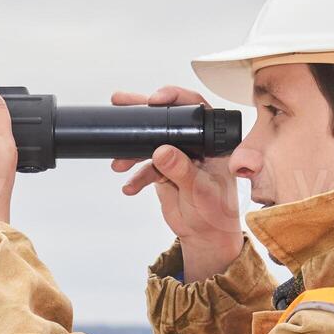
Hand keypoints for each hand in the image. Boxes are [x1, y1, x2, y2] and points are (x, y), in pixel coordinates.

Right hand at [111, 85, 242, 280]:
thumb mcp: (200, 191)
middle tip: (119, 101)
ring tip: (118, 162)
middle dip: (142, 112)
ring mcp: (179, 154)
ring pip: (152, 141)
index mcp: (213, 141)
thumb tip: (161, 151)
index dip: (175, 97)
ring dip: (132, 150)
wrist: (206, 236)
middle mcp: (196, 143)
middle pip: (168, 118)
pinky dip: (136, 175)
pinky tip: (129, 187)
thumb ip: (182, 170)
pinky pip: (146, 165)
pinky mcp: (165, 168)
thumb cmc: (216, 213)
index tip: (154, 100)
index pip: (196, 109)